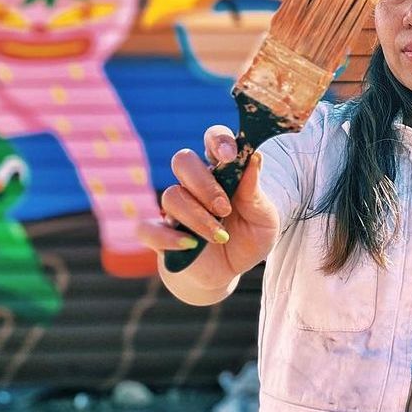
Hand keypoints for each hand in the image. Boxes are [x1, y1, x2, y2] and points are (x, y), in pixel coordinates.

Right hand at [135, 124, 280, 285]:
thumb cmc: (248, 239)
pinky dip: (167, 237)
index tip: (229, 156)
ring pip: (171, 196)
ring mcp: (174, 209)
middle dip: (204, 183)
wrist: (230, 272)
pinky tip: (189, 245)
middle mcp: (194, 185)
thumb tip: (255, 158)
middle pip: (183, 160)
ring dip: (197, 217)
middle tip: (225, 208)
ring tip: (220, 236)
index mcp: (222, 172)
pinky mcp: (160, 234)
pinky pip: (147, 228)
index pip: (213, 139)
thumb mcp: (264, 220)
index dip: (218, 141)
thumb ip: (256, 193)